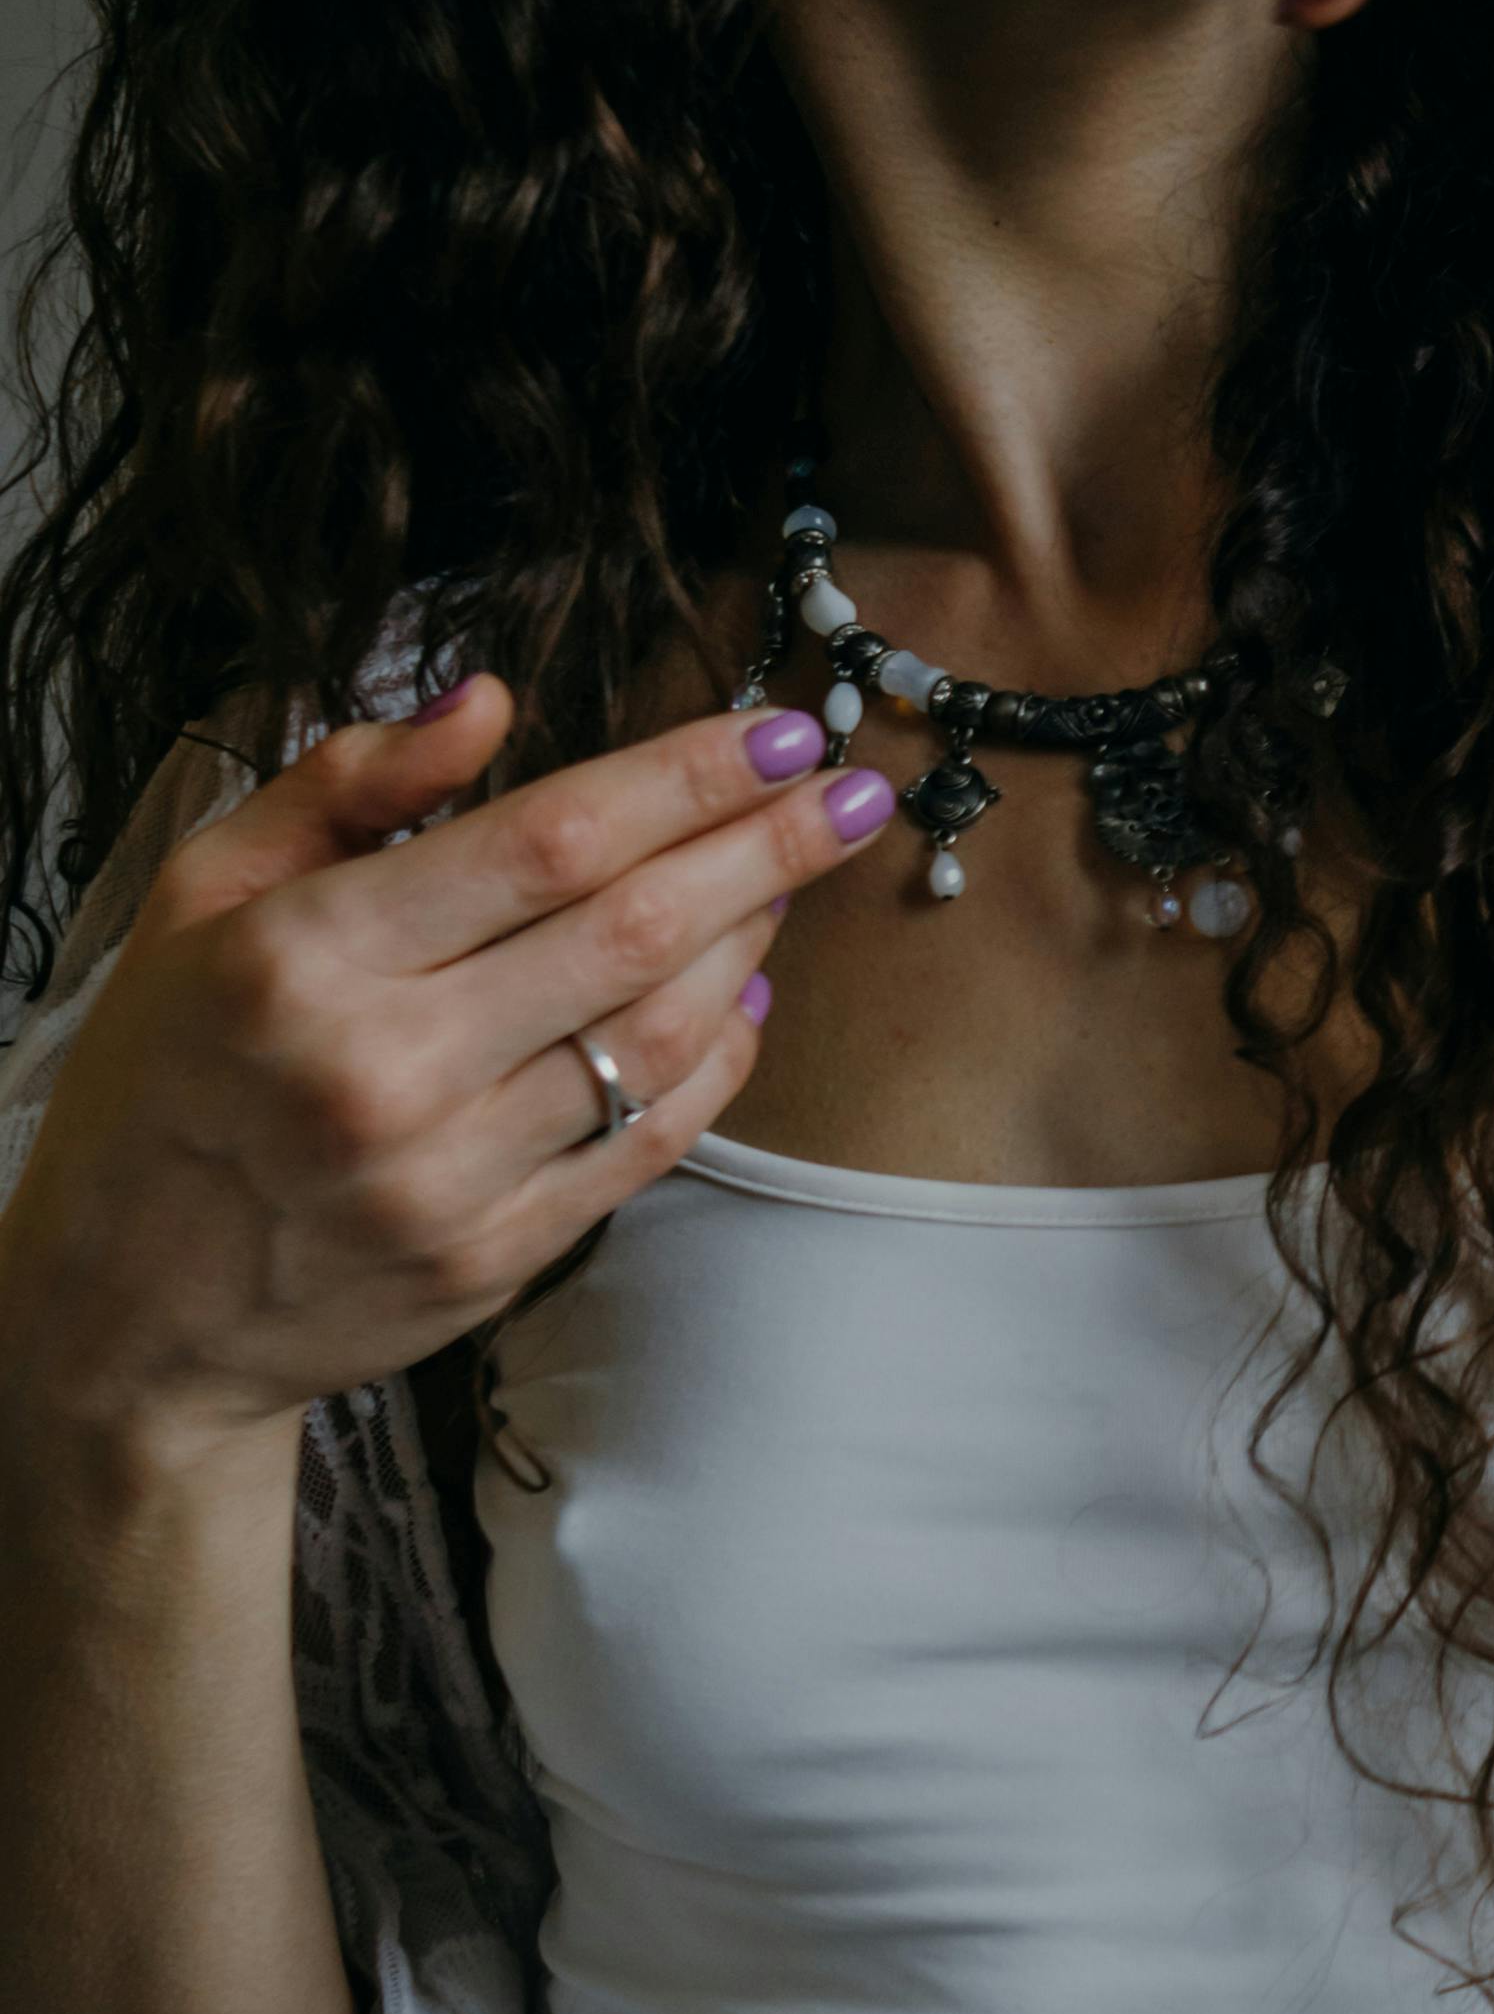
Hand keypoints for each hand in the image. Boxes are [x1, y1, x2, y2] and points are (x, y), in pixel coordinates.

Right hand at [0, 685, 895, 1458]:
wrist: (125, 1312)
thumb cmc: (166, 1074)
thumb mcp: (202, 896)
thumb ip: (344, 783)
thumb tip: (489, 701)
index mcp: (308, 954)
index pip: (547, 839)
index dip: (684, 777)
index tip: (778, 730)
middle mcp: (384, 1066)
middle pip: (631, 929)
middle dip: (764, 846)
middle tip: (850, 786)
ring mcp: (448, 1175)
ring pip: (656, 1036)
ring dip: (751, 942)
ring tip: (798, 872)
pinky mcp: (494, 1258)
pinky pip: (647, 1142)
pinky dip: (715, 1060)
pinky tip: (744, 992)